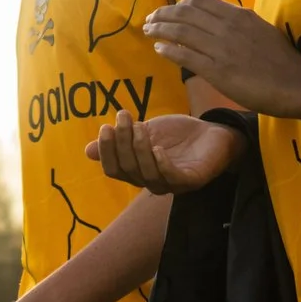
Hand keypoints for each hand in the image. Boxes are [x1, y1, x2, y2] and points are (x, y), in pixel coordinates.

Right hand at [89, 109, 246, 193]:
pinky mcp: (192, 181)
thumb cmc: (177, 135)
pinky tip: (158, 148)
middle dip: (122, 143)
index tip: (105, 126)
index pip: (114, 170)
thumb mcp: (145, 132)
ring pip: (147, 174)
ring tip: (140, 126)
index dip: (107, 151)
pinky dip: (162, 164)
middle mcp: (152, 182)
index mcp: (138, 171)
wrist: (213, 133)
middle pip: (128, 169)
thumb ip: (121, 140)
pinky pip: (173, 178)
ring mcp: (172, 184)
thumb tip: (87, 151)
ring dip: (140, 149)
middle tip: (123, 117)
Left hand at [141, 0, 300, 113]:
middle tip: (150, 19)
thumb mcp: (261, 30)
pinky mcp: (217, 70)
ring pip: (181, 31)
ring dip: (160, 29)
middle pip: (185, 13)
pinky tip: (159, 49)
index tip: (170, 10)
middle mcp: (227, 27)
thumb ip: (241, 23)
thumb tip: (224, 19)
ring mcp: (221, 49)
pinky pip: (185, 56)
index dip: (179, 5)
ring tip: (148, 31)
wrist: (295, 84)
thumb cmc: (283, 61)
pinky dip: (168, 50)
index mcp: (239, 15)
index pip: (200, 1)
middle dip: (163, 14)